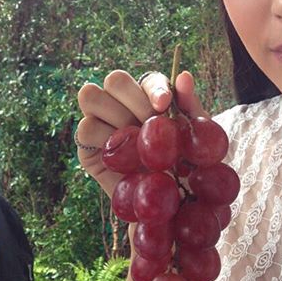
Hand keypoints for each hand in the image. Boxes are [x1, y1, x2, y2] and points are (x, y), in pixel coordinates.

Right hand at [76, 70, 207, 197]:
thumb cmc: (187, 167)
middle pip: (115, 79)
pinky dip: (104, 137)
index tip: (164, 105)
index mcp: (151, 99)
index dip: (154, 89)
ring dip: (117, 116)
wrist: (173, 205)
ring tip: (137, 141)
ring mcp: (103, 123)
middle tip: (150, 124)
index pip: (148, 79)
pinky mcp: (88, 147)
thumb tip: (183, 75)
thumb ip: (190, 104)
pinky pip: (85, 128)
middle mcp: (124, 105)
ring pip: (91, 96)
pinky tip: (123, 155)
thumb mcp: (196, 137)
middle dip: (134, 100)